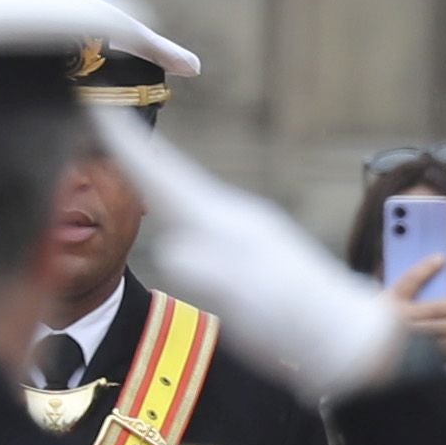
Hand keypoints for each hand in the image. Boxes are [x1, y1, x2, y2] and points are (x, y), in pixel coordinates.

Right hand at [92, 112, 393, 397]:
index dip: (127, 146)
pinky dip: (174, 201)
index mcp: (225, 225)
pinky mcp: (248, 255)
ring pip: (187, 193)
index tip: (97, 106)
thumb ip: (208, 272)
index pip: (164, 176)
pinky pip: (198, 216)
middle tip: (102, 113)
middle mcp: (232, 219)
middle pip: (173, 175)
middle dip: (137, 148)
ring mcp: (243, 235)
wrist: (348, 338)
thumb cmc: (296, 325)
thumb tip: (171, 247)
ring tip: (132, 156)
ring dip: (156, 173)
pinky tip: (175, 208)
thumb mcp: (248, 302)